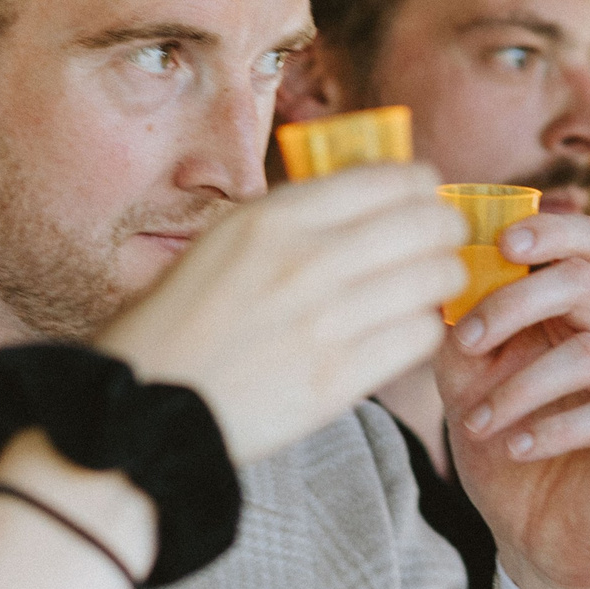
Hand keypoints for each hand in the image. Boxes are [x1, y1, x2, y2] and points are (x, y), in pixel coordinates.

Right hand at [98, 164, 463, 465]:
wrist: (144, 409)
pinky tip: (403, 333)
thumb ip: (291, 220)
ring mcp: (325, 321)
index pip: (391, 179)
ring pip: (434, 278)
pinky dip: (423, 331)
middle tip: (439, 246)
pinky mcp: (338, 379)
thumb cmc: (179, 324)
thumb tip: (366, 199)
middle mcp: (305, 260)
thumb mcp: (222, 243)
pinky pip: (420, 336)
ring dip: (439, 282)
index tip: (424, 201)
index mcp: (273, 218)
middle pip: (427, 224)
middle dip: (445, 232)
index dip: (422, 188)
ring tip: (423, 291)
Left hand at [434, 212, 589, 588]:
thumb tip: (437, 278)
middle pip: (587, 284)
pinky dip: (553, 429)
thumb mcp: (468, 386)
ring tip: (475, 422)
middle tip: (466, 343)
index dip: (549, 229)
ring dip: (521, 385)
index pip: (587, 241)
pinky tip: (515, 448)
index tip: (497, 244)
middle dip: (514, 305)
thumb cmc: (508, 453)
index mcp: (586, 312)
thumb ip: (460, 332)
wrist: (540, 543)